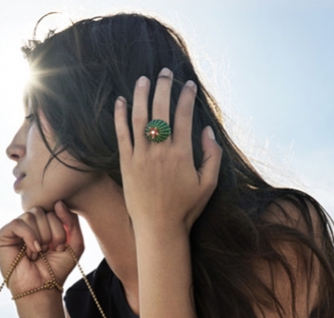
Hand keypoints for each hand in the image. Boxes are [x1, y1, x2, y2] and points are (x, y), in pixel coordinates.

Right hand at [0, 201, 84, 297]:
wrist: (42, 288)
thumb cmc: (56, 269)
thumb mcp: (74, 244)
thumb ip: (71, 221)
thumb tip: (58, 202)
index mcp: (42, 224)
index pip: (52, 208)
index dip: (60, 226)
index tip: (60, 247)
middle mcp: (27, 225)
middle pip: (42, 210)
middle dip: (53, 232)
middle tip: (49, 250)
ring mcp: (14, 230)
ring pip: (31, 215)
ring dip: (41, 236)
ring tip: (39, 252)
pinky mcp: (1, 237)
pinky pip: (18, 223)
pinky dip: (29, 237)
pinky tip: (32, 251)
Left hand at [114, 67, 222, 236]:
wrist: (159, 229)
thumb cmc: (186, 209)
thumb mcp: (208, 184)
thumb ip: (212, 155)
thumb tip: (207, 130)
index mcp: (182, 154)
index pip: (184, 115)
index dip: (186, 96)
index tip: (189, 85)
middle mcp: (161, 151)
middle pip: (161, 109)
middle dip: (163, 86)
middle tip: (165, 73)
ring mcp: (141, 156)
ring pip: (140, 117)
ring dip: (142, 94)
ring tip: (143, 79)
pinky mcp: (126, 164)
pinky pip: (122, 134)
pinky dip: (121, 115)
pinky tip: (122, 101)